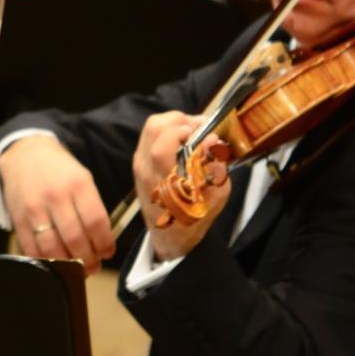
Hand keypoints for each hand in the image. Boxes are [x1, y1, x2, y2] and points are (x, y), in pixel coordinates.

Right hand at [0, 130, 113, 271]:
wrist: (25, 155)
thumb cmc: (60, 172)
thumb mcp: (83, 179)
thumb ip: (93, 208)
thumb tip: (102, 243)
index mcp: (78, 184)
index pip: (95, 222)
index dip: (104, 243)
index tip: (108, 252)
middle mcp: (55, 197)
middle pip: (75, 239)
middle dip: (89, 259)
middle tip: (94, 265)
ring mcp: (34, 209)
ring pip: (53, 249)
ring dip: (69, 266)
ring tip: (78, 269)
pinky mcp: (18, 220)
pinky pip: (33, 250)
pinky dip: (47, 262)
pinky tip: (57, 263)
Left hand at [130, 113, 230, 262]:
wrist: (170, 237)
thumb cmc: (195, 218)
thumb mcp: (216, 197)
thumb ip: (216, 167)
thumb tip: (214, 139)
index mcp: (165, 180)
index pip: (163, 144)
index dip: (185, 130)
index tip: (206, 131)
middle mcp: (147, 169)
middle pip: (154, 127)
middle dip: (180, 119)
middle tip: (199, 126)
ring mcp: (139, 165)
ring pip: (150, 127)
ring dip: (173, 122)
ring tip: (192, 130)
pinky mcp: (138, 163)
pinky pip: (149, 136)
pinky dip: (166, 130)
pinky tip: (181, 140)